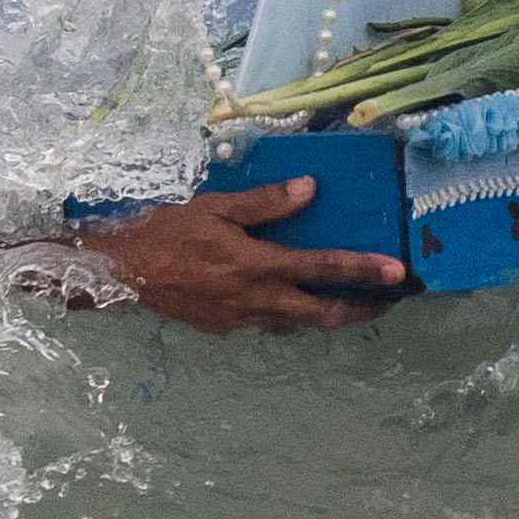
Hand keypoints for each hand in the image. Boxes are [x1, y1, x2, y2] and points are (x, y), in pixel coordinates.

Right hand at [70, 176, 408, 334]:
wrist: (120, 272)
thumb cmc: (166, 231)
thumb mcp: (215, 206)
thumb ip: (265, 202)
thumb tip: (310, 189)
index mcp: (256, 265)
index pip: (323, 270)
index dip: (364, 271)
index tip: (398, 274)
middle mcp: (255, 300)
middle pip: (322, 314)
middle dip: (360, 309)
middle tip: (387, 300)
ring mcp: (240, 320)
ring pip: (297, 324)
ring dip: (327, 315)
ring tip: (350, 302)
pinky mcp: (224, 330)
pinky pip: (267, 325)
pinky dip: (289, 315)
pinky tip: (292, 301)